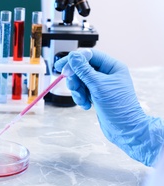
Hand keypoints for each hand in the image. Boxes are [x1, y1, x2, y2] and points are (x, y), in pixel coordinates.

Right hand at [54, 49, 163, 165]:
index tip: (61, 67)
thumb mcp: (98, 86)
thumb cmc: (117, 107)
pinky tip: (86, 105)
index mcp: (112, 67)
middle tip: (73, 87)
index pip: (90, 56)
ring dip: (77, 91)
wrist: (125, 129)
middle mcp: (107, 74)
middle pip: (82, 68)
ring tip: (82, 100)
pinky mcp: (96, 95)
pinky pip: (82, 91)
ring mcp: (101, 85)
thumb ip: (84, 70)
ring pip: (80, 81)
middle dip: (75, 79)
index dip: (74, 60)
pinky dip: (81, 98)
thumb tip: (73, 56)